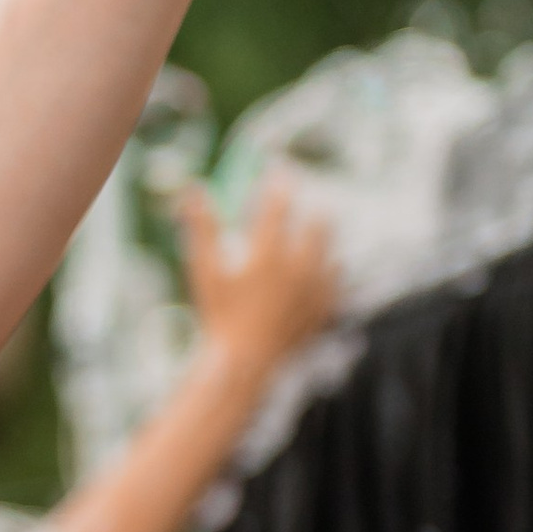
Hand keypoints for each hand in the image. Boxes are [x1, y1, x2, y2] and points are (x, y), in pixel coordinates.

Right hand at [179, 178, 338, 374]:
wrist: (245, 363)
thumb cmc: (218, 315)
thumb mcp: (205, 269)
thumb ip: (202, 226)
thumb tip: (195, 188)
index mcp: (268, 253)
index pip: (279, 202)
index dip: (279, 180)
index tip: (278, 167)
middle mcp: (299, 266)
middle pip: (319, 222)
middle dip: (308, 209)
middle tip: (298, 206)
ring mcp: (318, 289)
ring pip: (332, 249)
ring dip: (321, 239)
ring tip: (310, 235)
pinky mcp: (327, 309)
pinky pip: (338, 279)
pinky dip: (330, 270)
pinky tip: (321, 268)